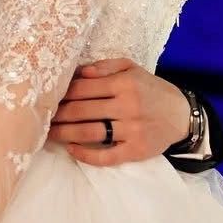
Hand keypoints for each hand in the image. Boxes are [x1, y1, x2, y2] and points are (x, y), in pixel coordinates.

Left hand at [48, 58, 189, 166]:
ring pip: (90, 132)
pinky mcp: (136, 150)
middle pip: (82, 110)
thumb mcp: (132, 69)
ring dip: (65, 134)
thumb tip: (80, 72)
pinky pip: (107, 156)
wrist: (182, 115)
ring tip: (48, 133)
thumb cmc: (151, 90)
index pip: (83, 88)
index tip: (46, 98)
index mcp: (124, 83)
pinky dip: (86, 155)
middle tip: (40, 117)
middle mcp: (127, 106)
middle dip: (58, 114)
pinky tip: (72, 150)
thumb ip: (105, 66)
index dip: (62, 94)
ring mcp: (132, 130)